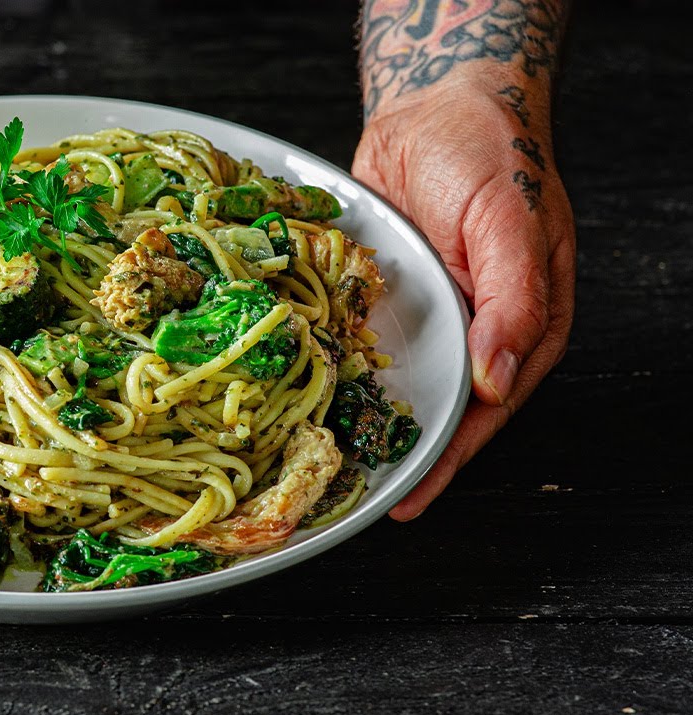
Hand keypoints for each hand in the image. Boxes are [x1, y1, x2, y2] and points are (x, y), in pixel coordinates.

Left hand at [351, 78, 574, 519]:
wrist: (437, 106)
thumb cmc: (492, 156)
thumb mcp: (511, 223)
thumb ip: (513, 301)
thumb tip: (497, 380)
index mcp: (521, 327)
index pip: (484, 411)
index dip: (447, 457)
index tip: (409, 497)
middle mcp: (471, 330)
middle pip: (435, 409)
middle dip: (397, 452)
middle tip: (351, 496)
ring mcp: (426, 315)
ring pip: (394, 381)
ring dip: (362, 418)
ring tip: (320, 464)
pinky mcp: (384, 295)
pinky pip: (359, 340)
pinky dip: (336, 367)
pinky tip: (304, 393)